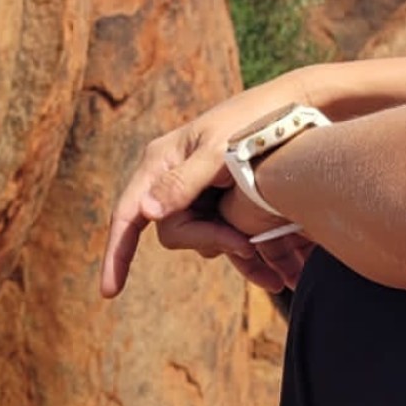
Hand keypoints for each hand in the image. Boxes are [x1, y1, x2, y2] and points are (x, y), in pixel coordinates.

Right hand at [103, 76, 313, 298]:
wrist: (297, 112)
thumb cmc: (255, 123)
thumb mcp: (220, 151)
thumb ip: (184, 182)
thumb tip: (146, 214)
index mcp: (161, 161)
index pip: (128, 214)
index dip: (116, 254)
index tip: (108, 292)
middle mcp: (172, 177)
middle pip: (173, 231)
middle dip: (209, 241)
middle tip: (249, 246)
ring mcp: (197, 191)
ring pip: (200, 237)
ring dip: (231, 248)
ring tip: (268, 250)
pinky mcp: (222, 201)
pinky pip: (223, 234)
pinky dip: (244, 249)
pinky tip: (273, 271)